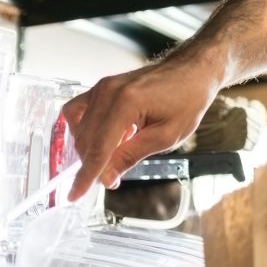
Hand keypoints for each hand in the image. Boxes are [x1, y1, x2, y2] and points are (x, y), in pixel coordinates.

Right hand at [59, 50, 224, 200]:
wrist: (192, 72)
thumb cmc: (187, 99)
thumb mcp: (165, 136)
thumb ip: (131, 156)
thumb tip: (106, 177)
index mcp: (126, 103)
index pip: (98, 148)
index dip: (86, 176)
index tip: (75, 195)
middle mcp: (108, 92)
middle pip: (86, 141)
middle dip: (94, 165)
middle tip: (113, 177)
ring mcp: (103, 86)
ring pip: (80, 129)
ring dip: (91, 149)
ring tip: (118, 151)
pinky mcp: (102, 86)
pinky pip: (77, 111)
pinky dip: (83, 130)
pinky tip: (102, 138)